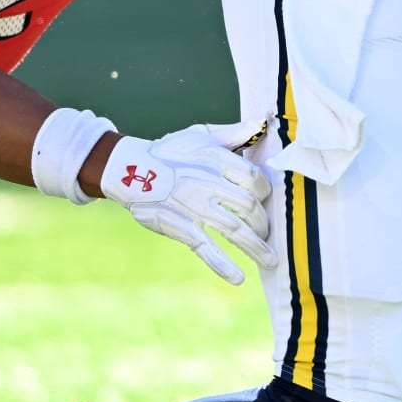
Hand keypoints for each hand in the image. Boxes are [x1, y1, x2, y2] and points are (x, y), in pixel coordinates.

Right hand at [98, 122, 274, 285]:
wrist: (130, 169)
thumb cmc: (170, 151)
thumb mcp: (200, 134)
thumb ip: (232, 134)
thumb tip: (261, 124)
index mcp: (215, 159)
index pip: (254, 179)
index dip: (266, 192)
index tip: (266, 200)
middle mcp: (208, 183)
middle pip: (249, 207)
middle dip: (264, 223)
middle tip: (268, 232)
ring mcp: (195, 207)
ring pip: (235, 230)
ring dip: (256, 248)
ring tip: (272, 261)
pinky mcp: (181, 227)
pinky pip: (206, 248)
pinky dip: (223, 265)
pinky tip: (239, 278)